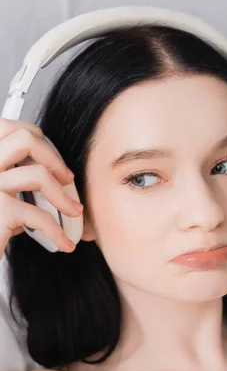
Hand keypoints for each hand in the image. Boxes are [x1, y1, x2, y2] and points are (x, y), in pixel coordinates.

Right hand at [0, 118, 83, 258]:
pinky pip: (41, 216)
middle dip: (54, 158)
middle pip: (25, 139)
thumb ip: (11, 175)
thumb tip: (50, 171)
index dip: (36, 138)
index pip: (7, 127)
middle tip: (67, 178)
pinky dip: (58, 233)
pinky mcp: (0, 211)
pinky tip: (65, 243)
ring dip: (64, 196)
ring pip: (39, 175)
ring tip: (74, 211)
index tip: (52, 159)